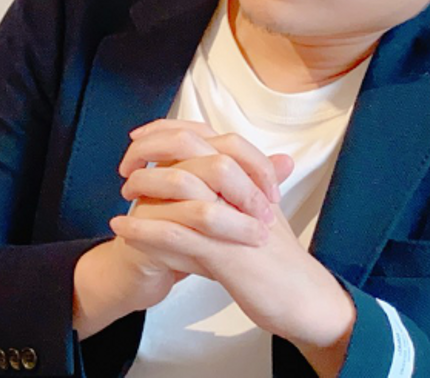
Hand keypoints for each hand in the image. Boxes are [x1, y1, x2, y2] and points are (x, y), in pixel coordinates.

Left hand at [109, 122, 354, 372]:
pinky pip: (177, 234)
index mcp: (251, 178)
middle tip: (128, 165)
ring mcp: (235, 219)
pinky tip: (123, 229)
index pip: (207, 136)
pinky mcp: (226, 253)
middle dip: (151, 151)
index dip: (169, 130)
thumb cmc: (279, 261)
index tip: (142, 138)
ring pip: (181, 185)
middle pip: (191, 148)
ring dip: (145, 186)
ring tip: (125, 194)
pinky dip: (144, 229)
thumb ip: (231, 194)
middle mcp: (244, 190)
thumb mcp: (255, 216)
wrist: (306, 299)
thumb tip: (197, 176)